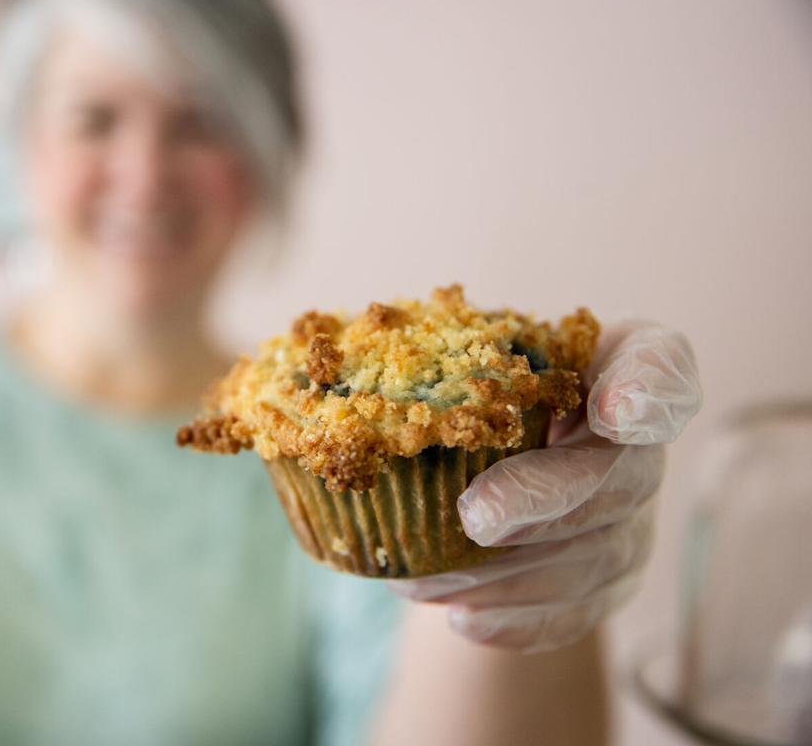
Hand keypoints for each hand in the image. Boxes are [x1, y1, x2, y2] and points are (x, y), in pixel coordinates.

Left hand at [388, 322, 701, 652]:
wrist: (495, 459)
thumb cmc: (474, 389)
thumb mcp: (461, 356)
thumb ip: (433, 355)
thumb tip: (317, 369)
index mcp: (613, 364)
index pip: (659, 367)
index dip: (647, 389)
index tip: (615, 410)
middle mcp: (638, 444)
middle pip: (620, 476)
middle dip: (545, 500)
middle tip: (476, 518)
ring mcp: (634, 517)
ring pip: (594, 556)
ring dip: (510, 573)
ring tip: (426, 579)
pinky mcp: (611, 579)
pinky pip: (578, 611)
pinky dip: (520, 620)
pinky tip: (464, 620)